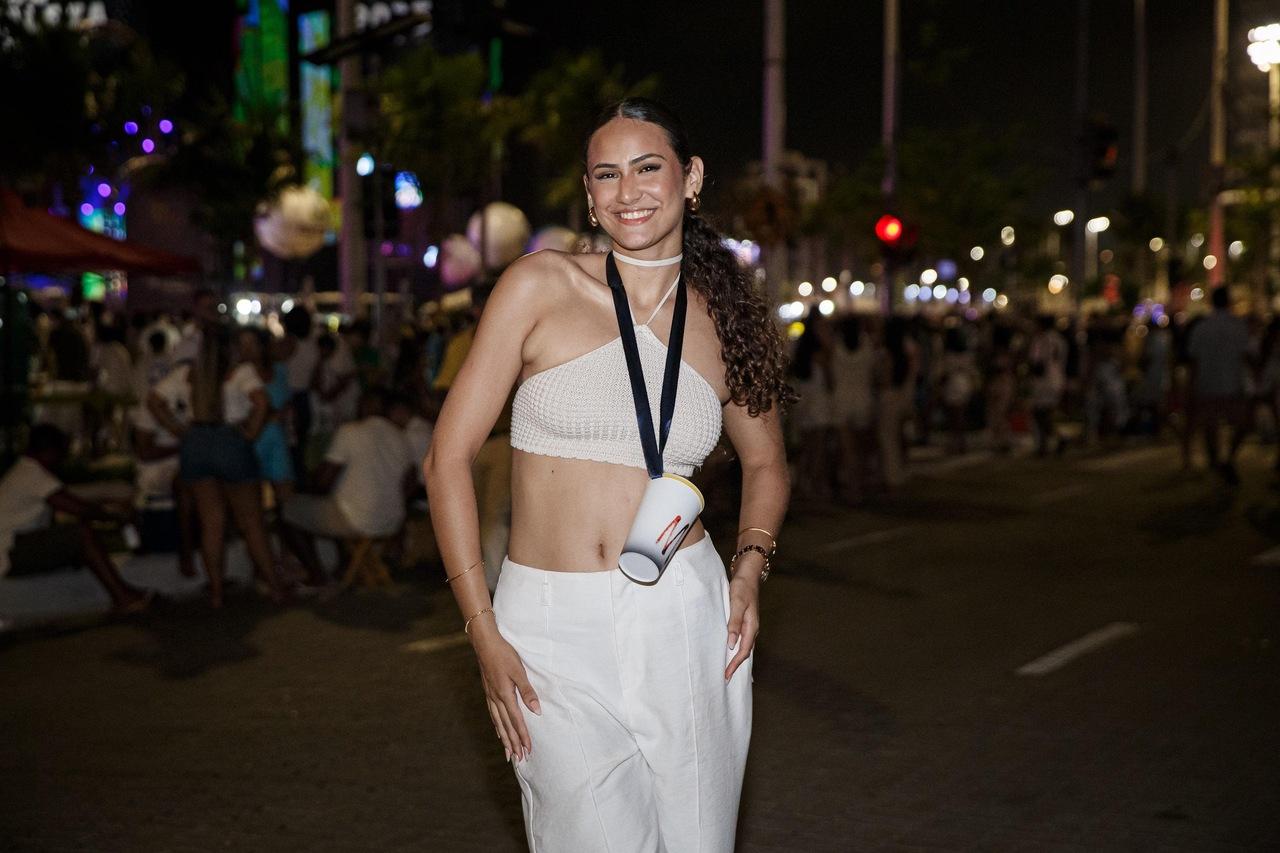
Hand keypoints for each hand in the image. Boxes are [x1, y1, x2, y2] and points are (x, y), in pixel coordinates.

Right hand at [472, 623, 540, 761]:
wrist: (485, 644)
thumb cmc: (504, 655)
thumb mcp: (519, 671)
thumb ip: (527, 691)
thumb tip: (536, 711)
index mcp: (505, 695)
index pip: (516, 721)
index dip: (523, 736)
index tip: (528, 750)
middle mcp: (496, 699)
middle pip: (506, 726)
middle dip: (513, 743)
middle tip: (519, 759)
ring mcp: (491, 696)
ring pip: (498, 723)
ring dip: (505, 739)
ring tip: (508, 753)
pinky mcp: (488, 692)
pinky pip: (493, 715)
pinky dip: (497, 726)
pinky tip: (499, 731)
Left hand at [725, 568, 760, 681]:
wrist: (748, 574)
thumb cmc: (742, 588)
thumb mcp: (736, 604)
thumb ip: (733, 623)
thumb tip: (731, 644)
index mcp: (752, 626)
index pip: (744, 651)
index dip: (735, 664)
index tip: (726, 674)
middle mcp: (752, 628)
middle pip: (745, 652)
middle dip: (736, 665)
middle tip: (725, 677)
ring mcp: (749, 625)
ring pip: (744, 646)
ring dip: (736, 658)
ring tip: (726, 668)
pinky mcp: (744, 621)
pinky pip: (741, 639)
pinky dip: (735, 648)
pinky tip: (729, 650)